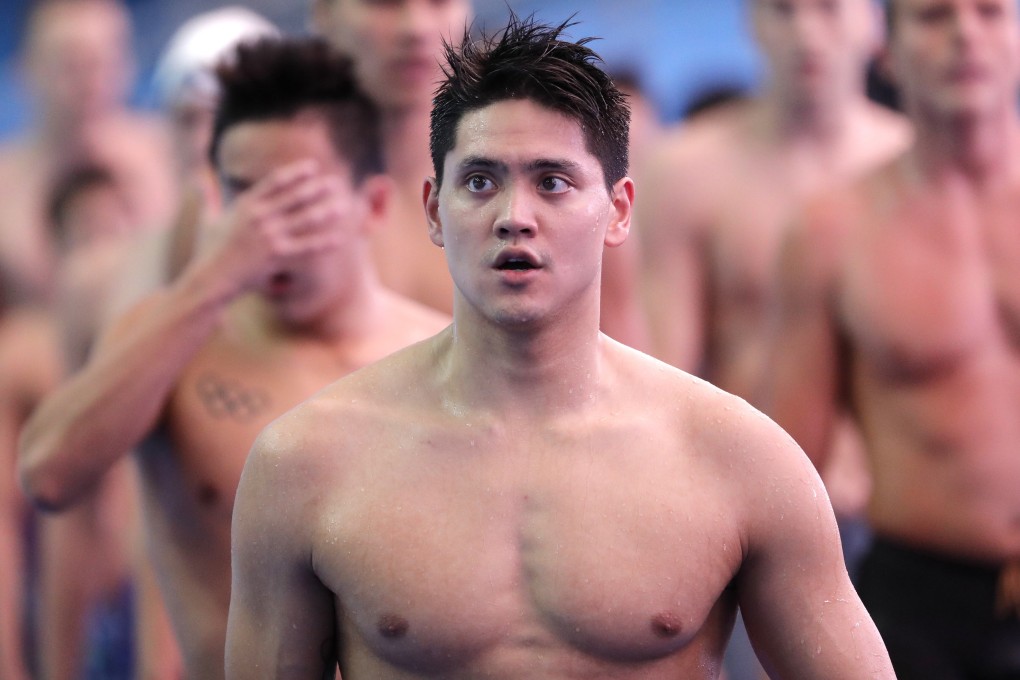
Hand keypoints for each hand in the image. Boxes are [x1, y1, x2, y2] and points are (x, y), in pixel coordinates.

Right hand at [191, 159, 356, 298]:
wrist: (211, 278)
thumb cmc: (208, 251)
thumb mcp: (207, 220)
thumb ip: (207, 199)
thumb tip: (198, 181)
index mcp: (246, 204)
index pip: (276, 182)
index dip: (296, 173)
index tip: (312, 167)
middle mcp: (260, 217)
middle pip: (295, 197)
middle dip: (317, 188)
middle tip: (336, 182)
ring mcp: (270, 236)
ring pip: (305, 220)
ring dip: (327, 211)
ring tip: (343, 204)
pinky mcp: (278, 257)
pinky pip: (307, 248)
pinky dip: (324, 243)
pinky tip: (340, 238)